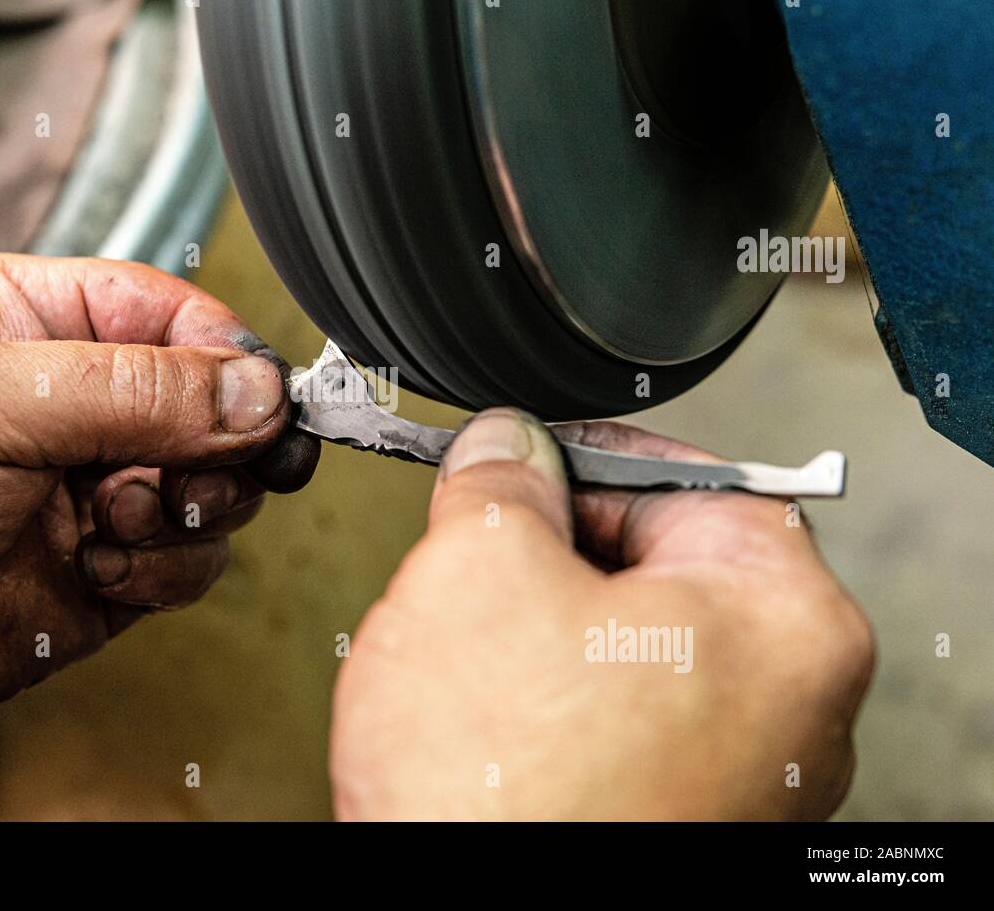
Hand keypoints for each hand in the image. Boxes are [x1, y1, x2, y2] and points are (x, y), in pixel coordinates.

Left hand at [0, 253, 316, 815]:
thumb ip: (133, 391)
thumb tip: (255, 392)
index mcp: (45, 321)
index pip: (180, 315)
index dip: (228, 358)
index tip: (257, 404)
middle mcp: (83, 401)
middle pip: (216, 407)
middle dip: (211, 448)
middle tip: (175, 476)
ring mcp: (100, 487)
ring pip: (218, 488)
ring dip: (185, 513)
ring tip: (113, 520)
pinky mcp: (112, 564)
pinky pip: (192, 561)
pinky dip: (164, 570)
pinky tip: (97, 567)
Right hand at [331, 409, 872, 819]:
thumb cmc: (502, 797)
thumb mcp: (478, 572)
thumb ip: (502, 480)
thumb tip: (506, 448)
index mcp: (786, 624)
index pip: (691, 478)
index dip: (584, 456)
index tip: (524, 456)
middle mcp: (792, 712)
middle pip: (664, 566)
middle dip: (557, 550)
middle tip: (482, 555)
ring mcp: (741, 781)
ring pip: (632, 647)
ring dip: (547, 628)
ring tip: (477, 654)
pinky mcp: (682, 821)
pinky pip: (620, 721)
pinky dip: (554, 701)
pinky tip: (494, 718)